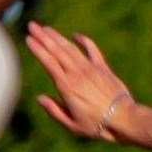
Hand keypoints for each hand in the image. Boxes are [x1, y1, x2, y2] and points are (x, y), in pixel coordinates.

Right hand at [25, 21, 132, 140]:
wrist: (123, 118)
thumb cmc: (97, 126)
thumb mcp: (71, 125)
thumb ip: (54, 111)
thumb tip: (40, 98)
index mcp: (67, 87)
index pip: (49, 63)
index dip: (38, 49)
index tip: (28, 39)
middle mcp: (78, 74)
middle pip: (58, 51)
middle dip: (44, 37)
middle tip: (32, 25)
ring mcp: (92, 69)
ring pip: (72, 49)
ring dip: (58, 37)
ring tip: (46, 29)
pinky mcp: (104, 69)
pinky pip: (93, 50)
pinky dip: (84, 41)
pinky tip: (76, 35)